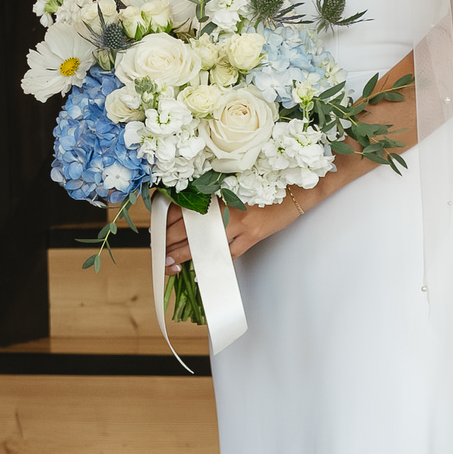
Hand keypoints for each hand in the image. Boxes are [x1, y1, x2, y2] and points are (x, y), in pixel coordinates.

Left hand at [164, 195, 300, 272]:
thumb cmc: (267, 184)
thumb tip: (186, 209)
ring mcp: (240, 223)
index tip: (156, 231)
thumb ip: (213, 195)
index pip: (183, 208)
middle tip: (158, 252)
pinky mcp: (252, 237)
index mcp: (219, 190)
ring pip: (204, 243)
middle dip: (169, 242)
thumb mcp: (235, 184)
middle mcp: (226, 206)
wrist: (296, 190)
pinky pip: (228, 253)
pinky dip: (214, 262)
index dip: (166, 221)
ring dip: (184, 254)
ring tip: (170, 263)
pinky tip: (202, 269)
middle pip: (188, 228)